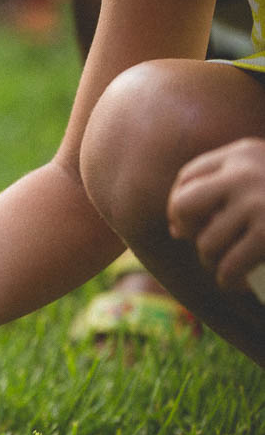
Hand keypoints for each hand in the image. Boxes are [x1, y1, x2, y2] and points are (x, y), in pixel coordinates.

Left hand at [168, 137, 264, 289]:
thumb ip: (235, 182)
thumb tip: (178, 227)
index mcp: (243, 152)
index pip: (188, 176)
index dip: (179, 204)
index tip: (188, 224)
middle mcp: (245, 173)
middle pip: (184, 204)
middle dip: (187, 229)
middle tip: (203, 244)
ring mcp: (258, 203)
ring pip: (206, 242)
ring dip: (211, 261)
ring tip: (225, 268)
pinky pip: (229, 265)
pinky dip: (228, 279)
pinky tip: (234, 282)